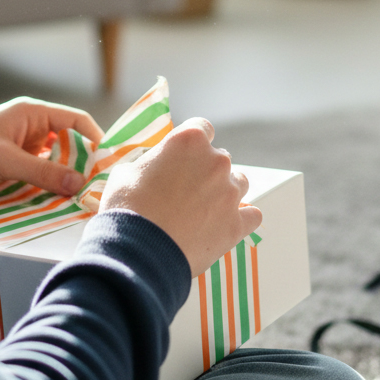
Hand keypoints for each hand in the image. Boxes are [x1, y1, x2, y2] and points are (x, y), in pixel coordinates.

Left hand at [0, 97, 102, 201]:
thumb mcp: (7, 161)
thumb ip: (44, 172)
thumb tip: (81, 184)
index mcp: (31, 114)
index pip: (75, 120)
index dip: (94, 138)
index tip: (109, 162)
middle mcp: (29, 130)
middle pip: (68, 145)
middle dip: (82, 165)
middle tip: (97, 189)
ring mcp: (21, 151)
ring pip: (54, 165)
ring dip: (64, 181)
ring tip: (81, 202)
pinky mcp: (12, 171)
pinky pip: (39, 179)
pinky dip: (48, 191)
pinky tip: (57, 207)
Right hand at [99, 118, 261, 276]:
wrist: (138, 251)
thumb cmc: (127, 207)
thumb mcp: (127, 171)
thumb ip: (150, 162)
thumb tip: (153, 168)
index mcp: (189, 140)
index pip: (202, 128)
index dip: (192, 143)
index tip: (184, 156)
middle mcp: (216, 161)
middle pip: (220, 158)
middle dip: (206, 170)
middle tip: (186, 190)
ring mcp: (230, 193)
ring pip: (239, 183)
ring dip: (224, 191)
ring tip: (203, 210)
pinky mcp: (237, 224)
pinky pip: (252, 215)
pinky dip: (241, 218)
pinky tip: (225, 224)